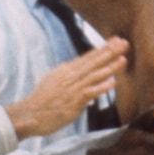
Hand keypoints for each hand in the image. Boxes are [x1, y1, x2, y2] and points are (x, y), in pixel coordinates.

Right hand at [6, 38, 128, 138]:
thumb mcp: (53, 80)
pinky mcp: (74, 101)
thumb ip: (67, 75)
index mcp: (66, 70)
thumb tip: (74, 68)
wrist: (29, 113)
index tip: (115, 40)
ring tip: (123, 59)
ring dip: (110, 67)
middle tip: (124, 42)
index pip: (88, 57)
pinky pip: (90, 92)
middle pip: (94, 61)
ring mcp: (73, 88)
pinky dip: (102, 87)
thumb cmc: (41, 100)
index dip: (103, 48)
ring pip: (95, 75)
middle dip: (110, 52)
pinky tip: (113, 83)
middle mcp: (71, 76)